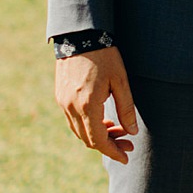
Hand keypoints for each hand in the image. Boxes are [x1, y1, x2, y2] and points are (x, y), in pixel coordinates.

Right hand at [55, 44, 138, 162]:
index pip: (99, 140)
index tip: (126, 157)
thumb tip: (132, 131)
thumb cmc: (104, 56)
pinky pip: (73, 121)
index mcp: (87, 105)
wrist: (80, 36)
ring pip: (79, 132)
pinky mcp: (60, 97)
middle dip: (109, 146)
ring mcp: (63, 103)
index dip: (113, 152)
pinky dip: (88, 126)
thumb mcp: (121, 81)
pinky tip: (103, 121)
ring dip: (98, 136)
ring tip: (119, 131)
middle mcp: (71, 108)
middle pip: (88, 140)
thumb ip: (126, 108)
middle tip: (128, 144)